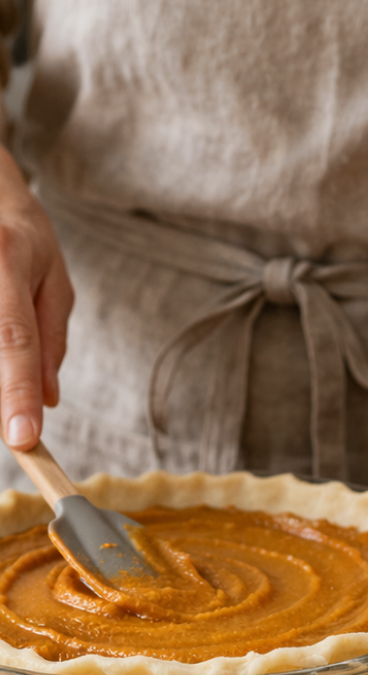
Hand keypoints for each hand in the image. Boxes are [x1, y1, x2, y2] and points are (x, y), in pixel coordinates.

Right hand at [0, 147, 73, 449]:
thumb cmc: (23, 237)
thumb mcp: (54, 282)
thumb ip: (51, 341)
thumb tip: (49, 400)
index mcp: (7, 260)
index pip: (15, 339)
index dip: (16, 392)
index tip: (23, 438)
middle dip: (0, 388)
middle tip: (17, 417)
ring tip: (12, 360)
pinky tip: (3, 364)